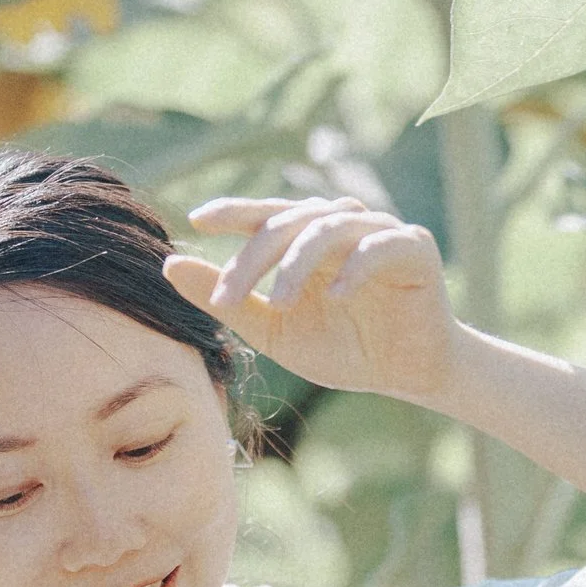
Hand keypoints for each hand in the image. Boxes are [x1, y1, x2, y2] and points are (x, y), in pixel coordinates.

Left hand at [165, 194, 460, 405]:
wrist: (408, 374)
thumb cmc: (344, 349)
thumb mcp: (275, 330)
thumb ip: (230, 300)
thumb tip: (171, 268)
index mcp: (306, 238)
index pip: (265, 214)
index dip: (233, 211)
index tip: (196, 221)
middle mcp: (340, 224)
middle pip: (289, 222)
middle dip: (254, 257)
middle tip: (228, 294)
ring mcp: (379, 231)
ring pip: (328, 227)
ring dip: (298, 263)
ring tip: (279, 303)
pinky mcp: (414, 248)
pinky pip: (379, 246)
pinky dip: (354, 267)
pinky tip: (334, 296)